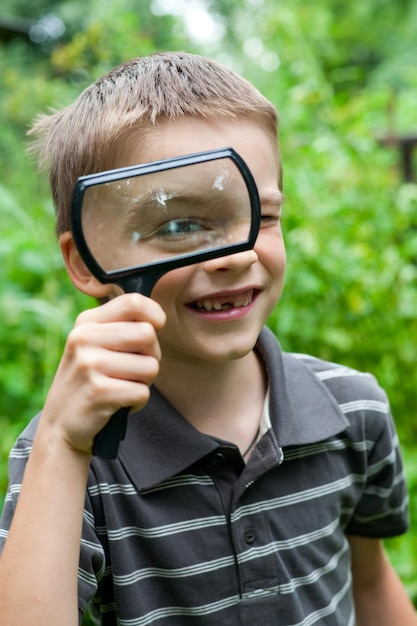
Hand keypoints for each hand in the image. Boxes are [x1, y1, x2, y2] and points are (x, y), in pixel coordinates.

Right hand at [40, 293, 165, 453]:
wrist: (61, 425)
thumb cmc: (91, 380)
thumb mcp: (94, 345)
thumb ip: (121, 326)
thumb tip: (158, 315)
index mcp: (87, 322)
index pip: (134, 302)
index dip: (155, 316)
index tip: (153, 331)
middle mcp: (84, 338)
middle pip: (148, 335)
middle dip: (151, 356)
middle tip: (133, 370)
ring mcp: (89, 364)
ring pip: (150, 366)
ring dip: (144, 382)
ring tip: (122, 387)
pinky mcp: (98, 391)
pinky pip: (142, 392)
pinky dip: (137, 402)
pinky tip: (118, 403)